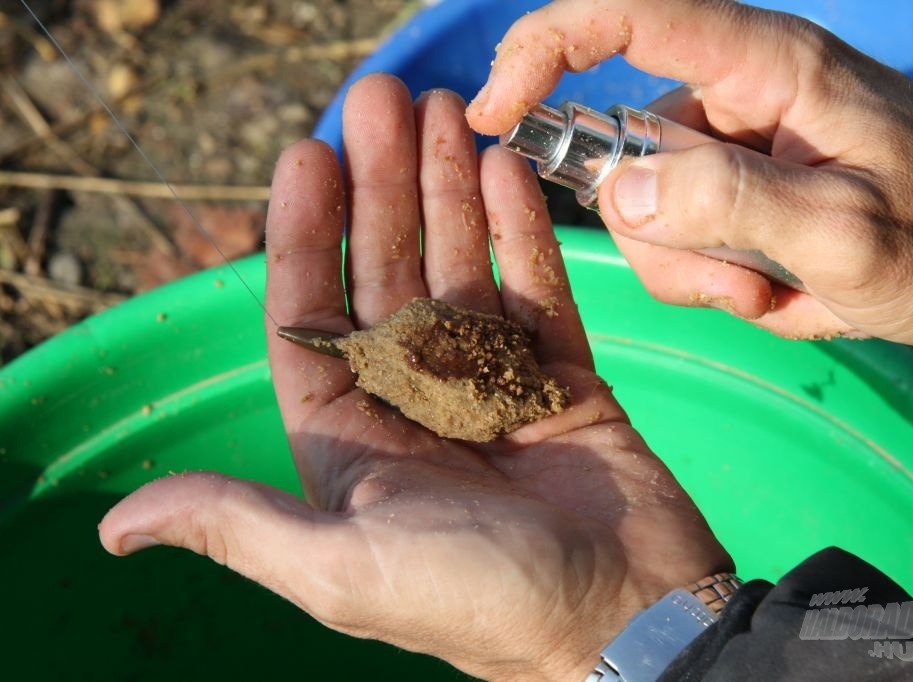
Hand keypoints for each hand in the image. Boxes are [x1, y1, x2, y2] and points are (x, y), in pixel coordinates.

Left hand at [98, 74, 730, 680]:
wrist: (627, 619)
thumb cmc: (482, 603)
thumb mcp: (344, 569)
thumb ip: (239, 527)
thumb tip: (117, 526)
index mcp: (355, 443)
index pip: (313, 319)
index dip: (306, 235)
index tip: (307, 154)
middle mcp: (417, 404)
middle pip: (390, 274)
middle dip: (383, 186)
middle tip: (385, 99)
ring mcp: (494, 383)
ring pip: (463, 267)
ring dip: (451, 188)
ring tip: (448, 109)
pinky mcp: (563, 376)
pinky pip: (537, 289)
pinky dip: (522, 230)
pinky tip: (506, 169)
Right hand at [467, 0, 912, 343]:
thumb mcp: (849, 230)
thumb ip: (732, 202)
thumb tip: (617, 190)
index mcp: (765, 65)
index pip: (627, 16)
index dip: (544, 47)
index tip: (491, 112)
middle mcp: (733, 96)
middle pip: (618, 146)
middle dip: (660, 231)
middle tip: (741, 279)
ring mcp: (728, 152)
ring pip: (643, 212)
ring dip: (696, 269)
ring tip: (777, 288)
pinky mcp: (732, 197)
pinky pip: (675, 243)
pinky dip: (713, 282)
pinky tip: (779, 292)